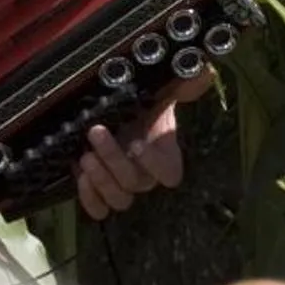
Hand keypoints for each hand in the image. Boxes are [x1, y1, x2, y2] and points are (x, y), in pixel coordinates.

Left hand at [77, 70, 213, 219]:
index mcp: (165, 157)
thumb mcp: (161, 91)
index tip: (137, 144)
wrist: (119, 114)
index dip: (154, 164)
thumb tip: (205, 74)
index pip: (169, 174)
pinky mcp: (101, 192)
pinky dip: (89, 197)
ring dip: (100, 180)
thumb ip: (182, 85)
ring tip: (85, 156)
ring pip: (119, 200)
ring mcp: (123, 186)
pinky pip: (99, 210)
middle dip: (114, 159)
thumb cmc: (143, 105)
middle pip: (135, 183)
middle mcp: (146, 176)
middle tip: (96, 132)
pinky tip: (79, 174)